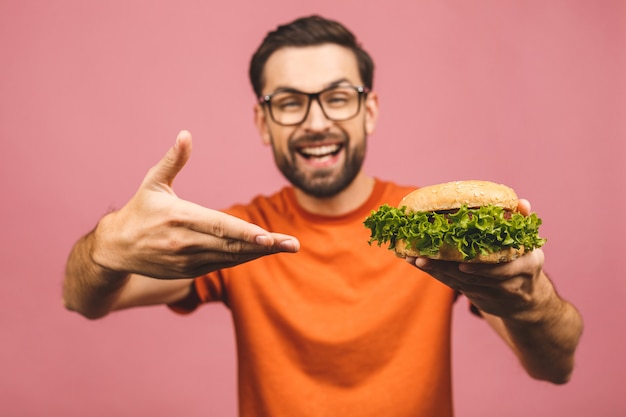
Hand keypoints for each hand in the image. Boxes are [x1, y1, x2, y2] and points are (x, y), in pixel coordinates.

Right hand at [91, 130, 298, 278]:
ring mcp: (188, 261)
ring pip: (231, 257)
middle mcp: (186, 242)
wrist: (116, 249)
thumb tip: (186, 134)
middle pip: (233, 245)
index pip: (220, 226)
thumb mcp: (153, 183)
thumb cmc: (139, 210)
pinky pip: (222, 264)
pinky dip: (243, 258)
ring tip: (286, 247)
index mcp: (180, 218)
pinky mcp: (189, 272)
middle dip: (266, 245)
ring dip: (260, 253)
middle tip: (293, 244)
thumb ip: (173, 160)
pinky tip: (262, 251)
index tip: (269, 236)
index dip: (246, 233)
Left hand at [407, 198, 550, 318]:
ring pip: (459, 282)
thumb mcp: (530, 243)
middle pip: (473, 276)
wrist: (527, 301)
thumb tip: (522, 202)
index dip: (482, 266)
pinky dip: (435, 273)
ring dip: (435, 270)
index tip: (461, 263)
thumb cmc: (524, 260)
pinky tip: (417, 263)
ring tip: (414, 258)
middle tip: (423, 256)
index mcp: (527, 265)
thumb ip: (522, 222)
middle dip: (446, 267)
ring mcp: (490, 293)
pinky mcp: (475, 297)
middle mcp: (510, 283)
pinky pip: (453, 285)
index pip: (503, 268)